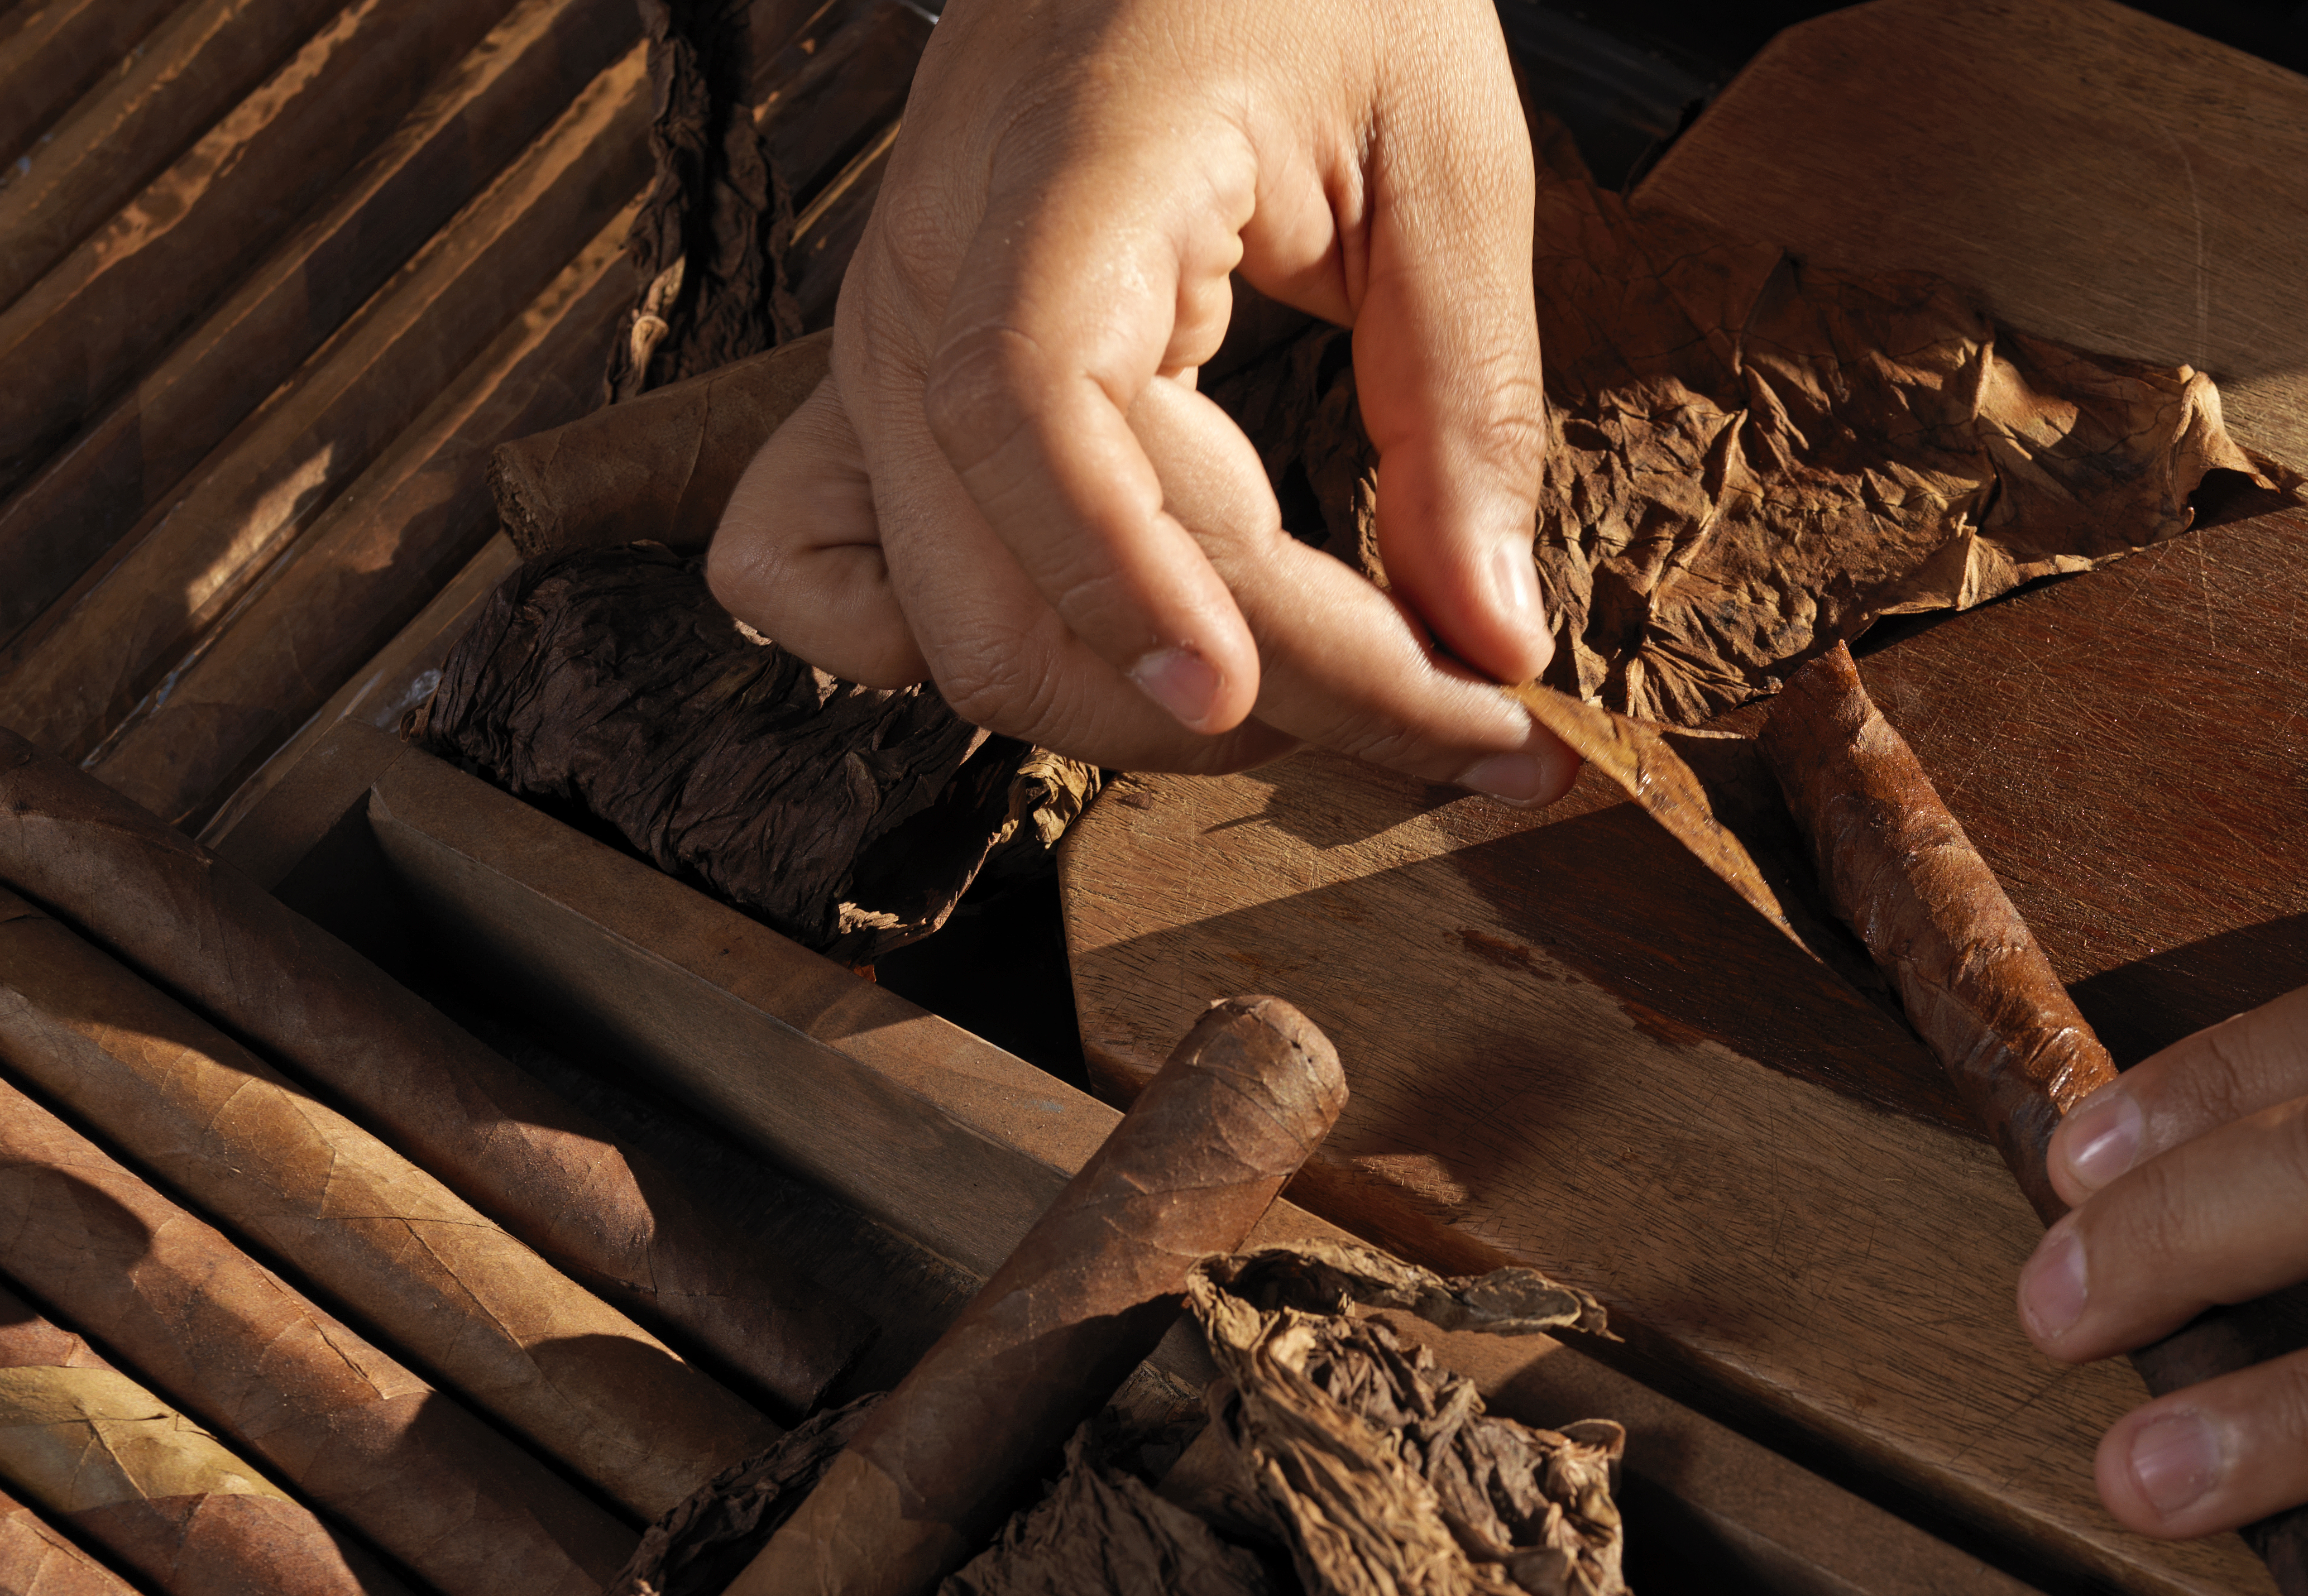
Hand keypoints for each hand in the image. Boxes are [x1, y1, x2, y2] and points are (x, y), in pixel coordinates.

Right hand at [708, 0, 1569, 793]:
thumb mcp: (1450, 156)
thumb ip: (1470, 406)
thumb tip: (1494, 645)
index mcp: (1064, 179)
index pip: (1037, 418)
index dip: (1130, 589)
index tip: (1249, 700)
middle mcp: (931, 275)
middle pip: (1013, 593)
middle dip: (1233, 704)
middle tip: (1450, 728)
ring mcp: (881, 340)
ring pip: (954, 627)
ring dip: (1143, 709)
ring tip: (1343, 695)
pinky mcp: (878, 386)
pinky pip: (813, 569)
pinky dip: (923, 647)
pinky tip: (1087, 641)